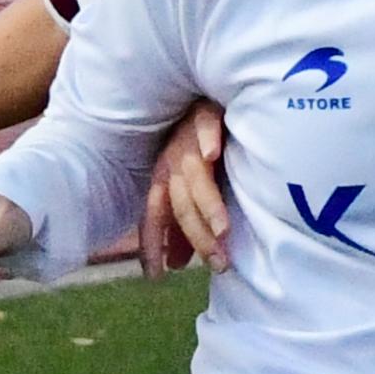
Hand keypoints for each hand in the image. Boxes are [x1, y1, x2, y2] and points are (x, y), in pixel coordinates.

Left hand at [138, 100, 235, 275]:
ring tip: (222, 230)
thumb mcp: (194, 190)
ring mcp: (189, 139)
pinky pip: (206, 125)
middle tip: (219, 264)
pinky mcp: (208, 113)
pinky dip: (207, 138)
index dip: (152, 245)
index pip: (153, 217)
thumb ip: (185, 224)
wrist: (210, 96)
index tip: (155, 277)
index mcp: (164, 179)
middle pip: (179, 203)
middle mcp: (172, 161)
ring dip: (207, 204)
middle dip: (197, 236)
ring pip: (194, 175)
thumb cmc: (205, 149)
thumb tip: (176, 265)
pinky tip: (213, 153)